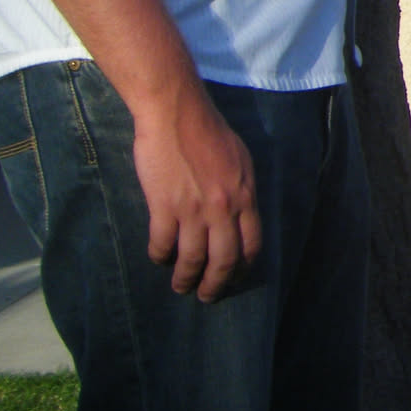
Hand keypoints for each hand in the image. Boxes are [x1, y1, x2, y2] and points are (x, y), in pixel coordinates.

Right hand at [133, 85, 262, 300]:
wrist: (177, 114)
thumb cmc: (209, 132)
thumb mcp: (241, 160)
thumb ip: (241, 190)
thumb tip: (239, 215)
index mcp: (245, 195)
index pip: (252, 244)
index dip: (243, 267)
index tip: (235, 276)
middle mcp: (223, 208)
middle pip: (224, 260)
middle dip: (216, 284)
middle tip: (207, 296)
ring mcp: (193, 209)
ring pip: (192, 259)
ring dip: (185, 278)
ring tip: (181, 286)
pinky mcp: (164, 207)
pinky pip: (162, 244)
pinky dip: (160, 256)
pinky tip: (158, 258)